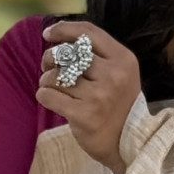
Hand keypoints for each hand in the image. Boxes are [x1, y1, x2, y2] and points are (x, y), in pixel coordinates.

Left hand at [37, 21, 140, 173]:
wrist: (130, 144)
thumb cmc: (119, 105)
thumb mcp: (120, 74)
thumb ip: (98, 54)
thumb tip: (58, 37)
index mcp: (123, 59)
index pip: (87, 33)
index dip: (63, 29)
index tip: (48, 33)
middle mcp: (113, 75)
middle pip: (68, 53)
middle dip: (50, 58)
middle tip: (48, 67)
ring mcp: (99, 97)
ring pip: (56, 76)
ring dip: (46, 79)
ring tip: (51, 86)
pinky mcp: (85, 116)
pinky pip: (49, 95)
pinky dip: (43, 95)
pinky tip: (49, 98)